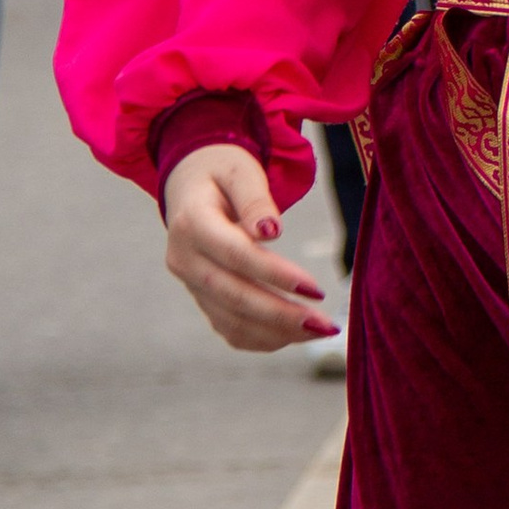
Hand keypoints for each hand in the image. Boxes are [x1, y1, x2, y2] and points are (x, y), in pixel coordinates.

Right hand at [161, 141, 333, 352]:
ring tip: (320, 329)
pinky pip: (229, 328)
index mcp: (190, 222)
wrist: (192, 184)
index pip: (235, 255)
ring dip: (277, 332)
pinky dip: (263, 338)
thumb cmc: (223, 172)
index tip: (315, 288)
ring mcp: (189, 283)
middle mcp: (184, 258)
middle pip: (233, 296)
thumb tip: (271, 232)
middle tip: (325, 324)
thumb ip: (255, 199)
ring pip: (231, 320)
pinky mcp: (200, 298)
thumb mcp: (241, 171)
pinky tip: (296, 334)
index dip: (274, 275)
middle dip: (281, 315)